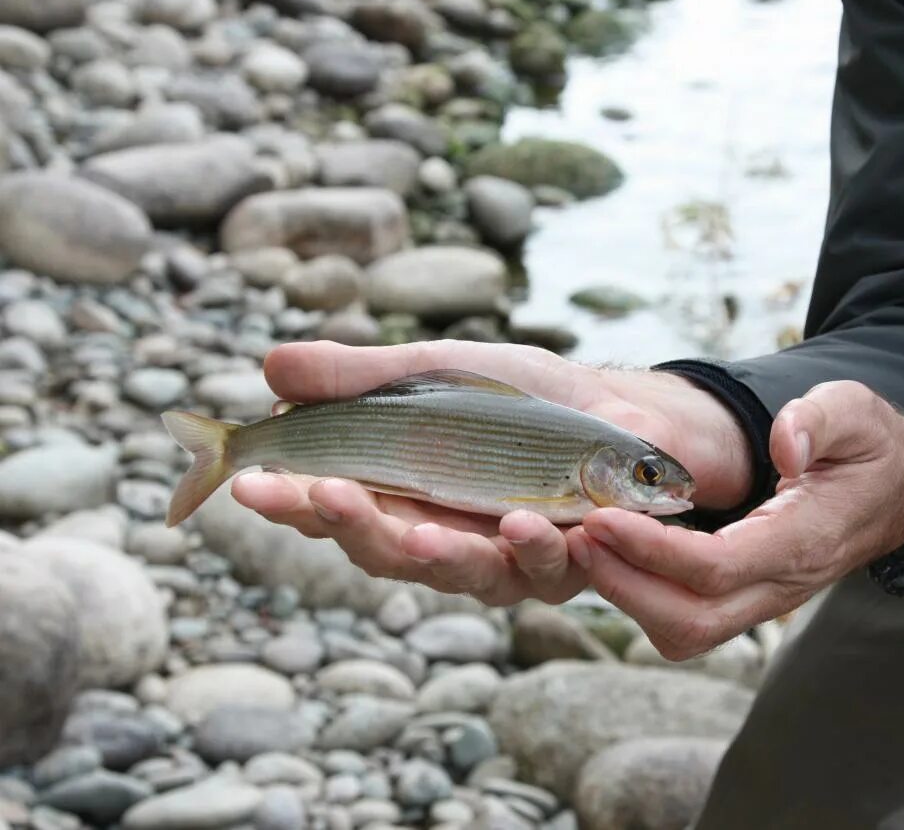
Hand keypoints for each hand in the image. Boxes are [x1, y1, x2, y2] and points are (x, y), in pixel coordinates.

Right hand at [231, 340, 751, 605]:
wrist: (618, 410)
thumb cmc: (517, 399)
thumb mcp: (435, 370)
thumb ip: (362, 376)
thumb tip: (270, 366)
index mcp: (400, 497)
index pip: (332, 507)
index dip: (290, 499)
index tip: (251, 479)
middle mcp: (442, 540)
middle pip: (384, 550)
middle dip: (348, 526)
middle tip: (317, 494)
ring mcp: (502, 559)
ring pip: (460, 573)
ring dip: (438, 554)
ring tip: (423, 532)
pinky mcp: (563, 565)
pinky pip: (543, 570)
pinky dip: (534, 549)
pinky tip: (527, 522)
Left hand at [568, 380, 903, 658]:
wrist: (898, 494)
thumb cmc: (870, 450)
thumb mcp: (856, 413)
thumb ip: (820, 420)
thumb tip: (782, 444)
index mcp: (803, 541)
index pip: (717, 567)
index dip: (653, 550)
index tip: (601, 517)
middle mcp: (780, 584)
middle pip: (691, 620)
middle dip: (625, 587)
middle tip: (576, 537)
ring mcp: (763, 599)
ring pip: (684, 631)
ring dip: (627, 597)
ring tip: (583, 544)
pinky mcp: (746, 598)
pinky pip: (685, 617)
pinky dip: (640, 595)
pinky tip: (611, 551)